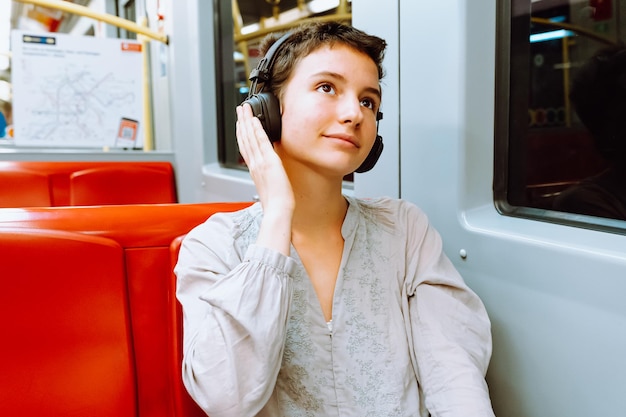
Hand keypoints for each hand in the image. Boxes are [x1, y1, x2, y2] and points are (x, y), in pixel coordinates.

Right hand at [236, 103, 294, 254]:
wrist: (277, 211)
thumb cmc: (276, 204)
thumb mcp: (269, 187)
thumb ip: (267, 176)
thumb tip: (270, 171)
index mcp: (254, 170)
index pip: (246, 147)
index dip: (242, 133)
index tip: (240, 123)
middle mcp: (254, 164)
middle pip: (244, 139)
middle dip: (241, 122)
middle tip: (239, 109)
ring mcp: (260, 162)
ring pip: (250, 137)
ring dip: (246, 121)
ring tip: (244, 109)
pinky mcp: (269, 162)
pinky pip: (261, 142)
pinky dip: (257, 130)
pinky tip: (255, 120)